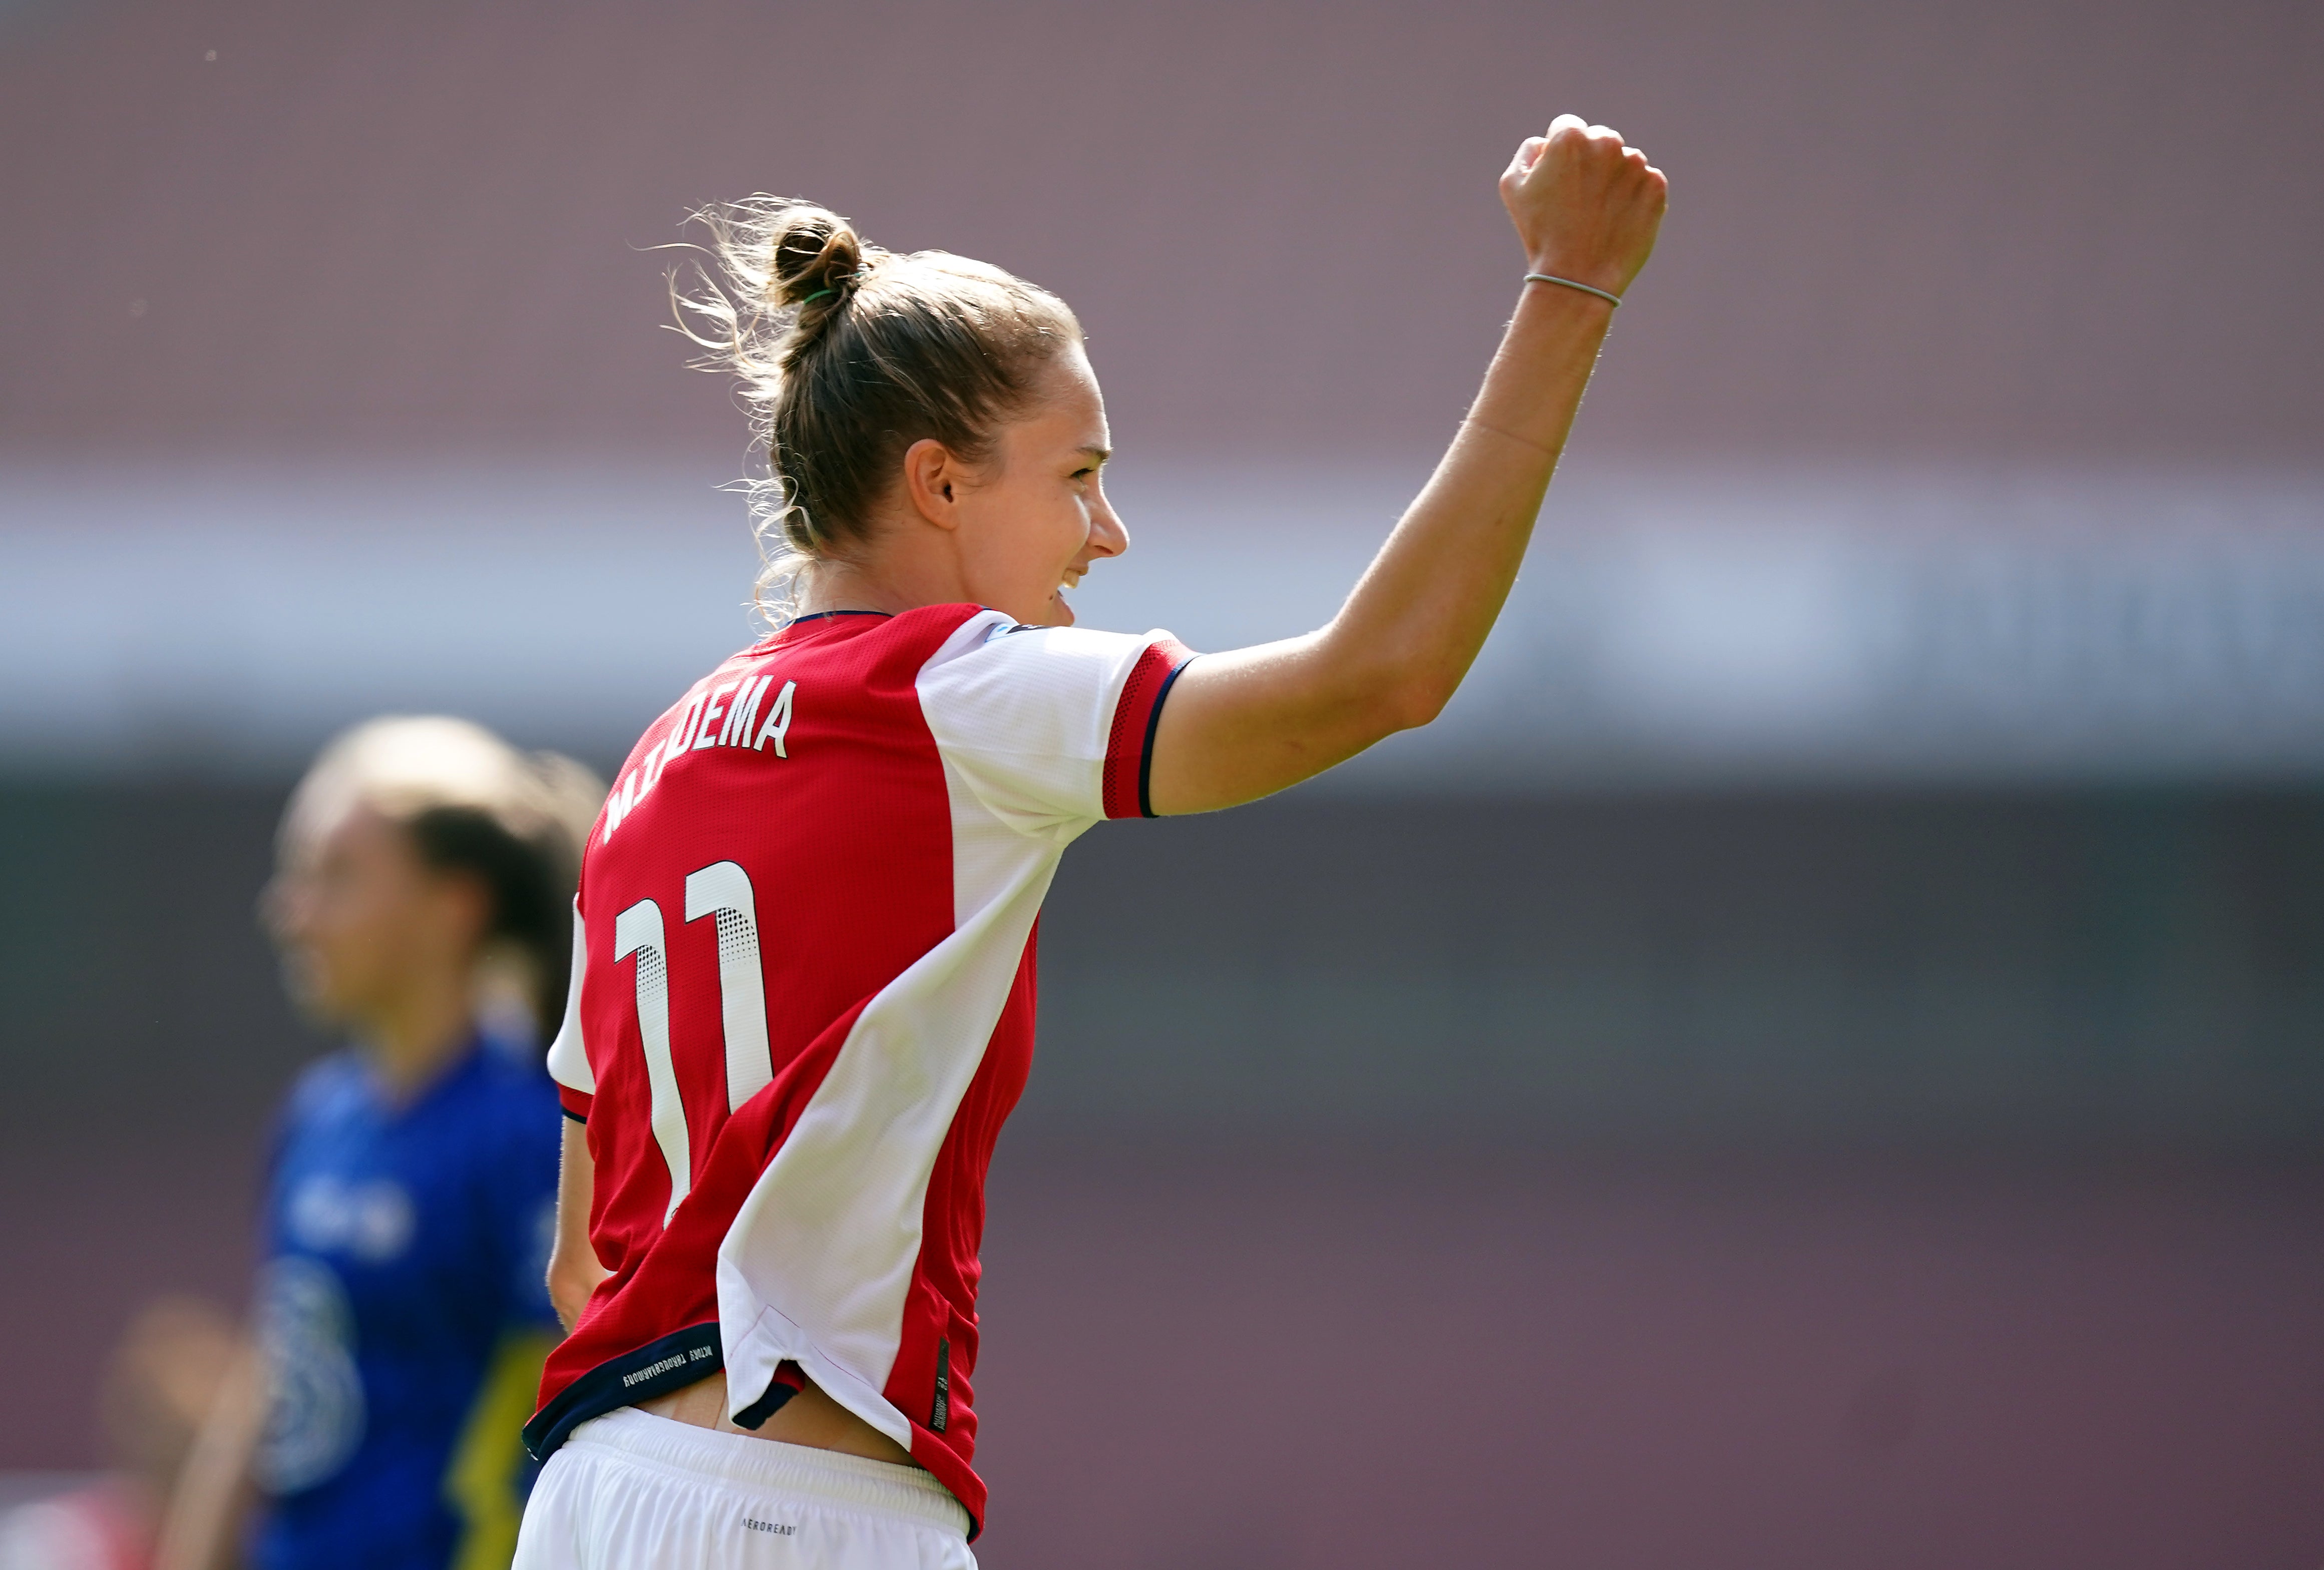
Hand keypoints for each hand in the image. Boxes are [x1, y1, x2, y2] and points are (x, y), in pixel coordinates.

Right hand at [1500, 114, 1666, 299]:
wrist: (1577, 277)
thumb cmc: (1540, 233)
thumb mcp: (1513, 187)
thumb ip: (1529, 152)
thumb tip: (1545, 143)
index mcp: (1571, 137)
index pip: (1567, 127)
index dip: (1559, 154)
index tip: (1559, 180)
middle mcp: (1607, 142)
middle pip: (1599, 140)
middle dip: (1590, 162)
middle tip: (1579, 200)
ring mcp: (1635, 164)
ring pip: (1624, 161)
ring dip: (1613, 179)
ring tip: (1598, 214)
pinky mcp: (1656, 186)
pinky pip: (1645, 182)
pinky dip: (1634, 197)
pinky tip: (1617, 220)